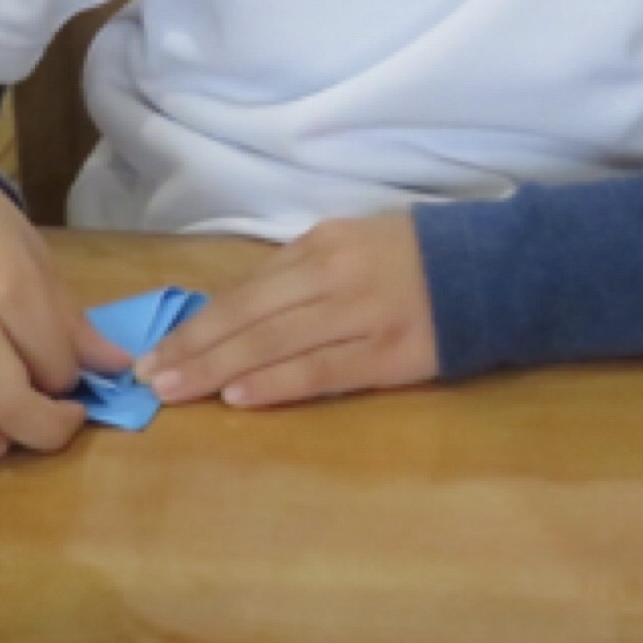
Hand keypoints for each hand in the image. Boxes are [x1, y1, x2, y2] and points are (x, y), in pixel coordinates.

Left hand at [142, 213, 435, 409]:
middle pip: (248, 316)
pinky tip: (239, 397)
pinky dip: (276, 383)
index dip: (196, 323)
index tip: (156, 350)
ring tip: (176, 391)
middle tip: (148, 377)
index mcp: (321, 245)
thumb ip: (300, 276)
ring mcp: (362, 315)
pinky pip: (321, 371)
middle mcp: (334, 276)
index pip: (246, 291)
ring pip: (275, 343)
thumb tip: (236, 314)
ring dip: (219, 369)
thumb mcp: (352, 247)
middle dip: (193, 348)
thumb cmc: (416, 262)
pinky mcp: (390, 354)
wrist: (495, 272)